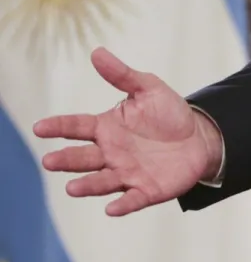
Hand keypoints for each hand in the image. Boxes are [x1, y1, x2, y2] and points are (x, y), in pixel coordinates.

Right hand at [32, 47, 222, 215]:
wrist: (200, 137)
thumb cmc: (169, 114)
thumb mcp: (149, 89)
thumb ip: (123, 75)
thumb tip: (97, 52)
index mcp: (107, 128)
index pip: (77, 127)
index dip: (58, 127)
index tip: (39, 127)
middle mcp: (111, 153)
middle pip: (83, 158)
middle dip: (66, 160)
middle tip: (49, 161)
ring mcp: (127, 173)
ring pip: (101, 182)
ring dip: (87, 186)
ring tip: (72, 188)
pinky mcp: (146, 190)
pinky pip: (132, 199)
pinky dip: (122, 205)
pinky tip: (112, 208)